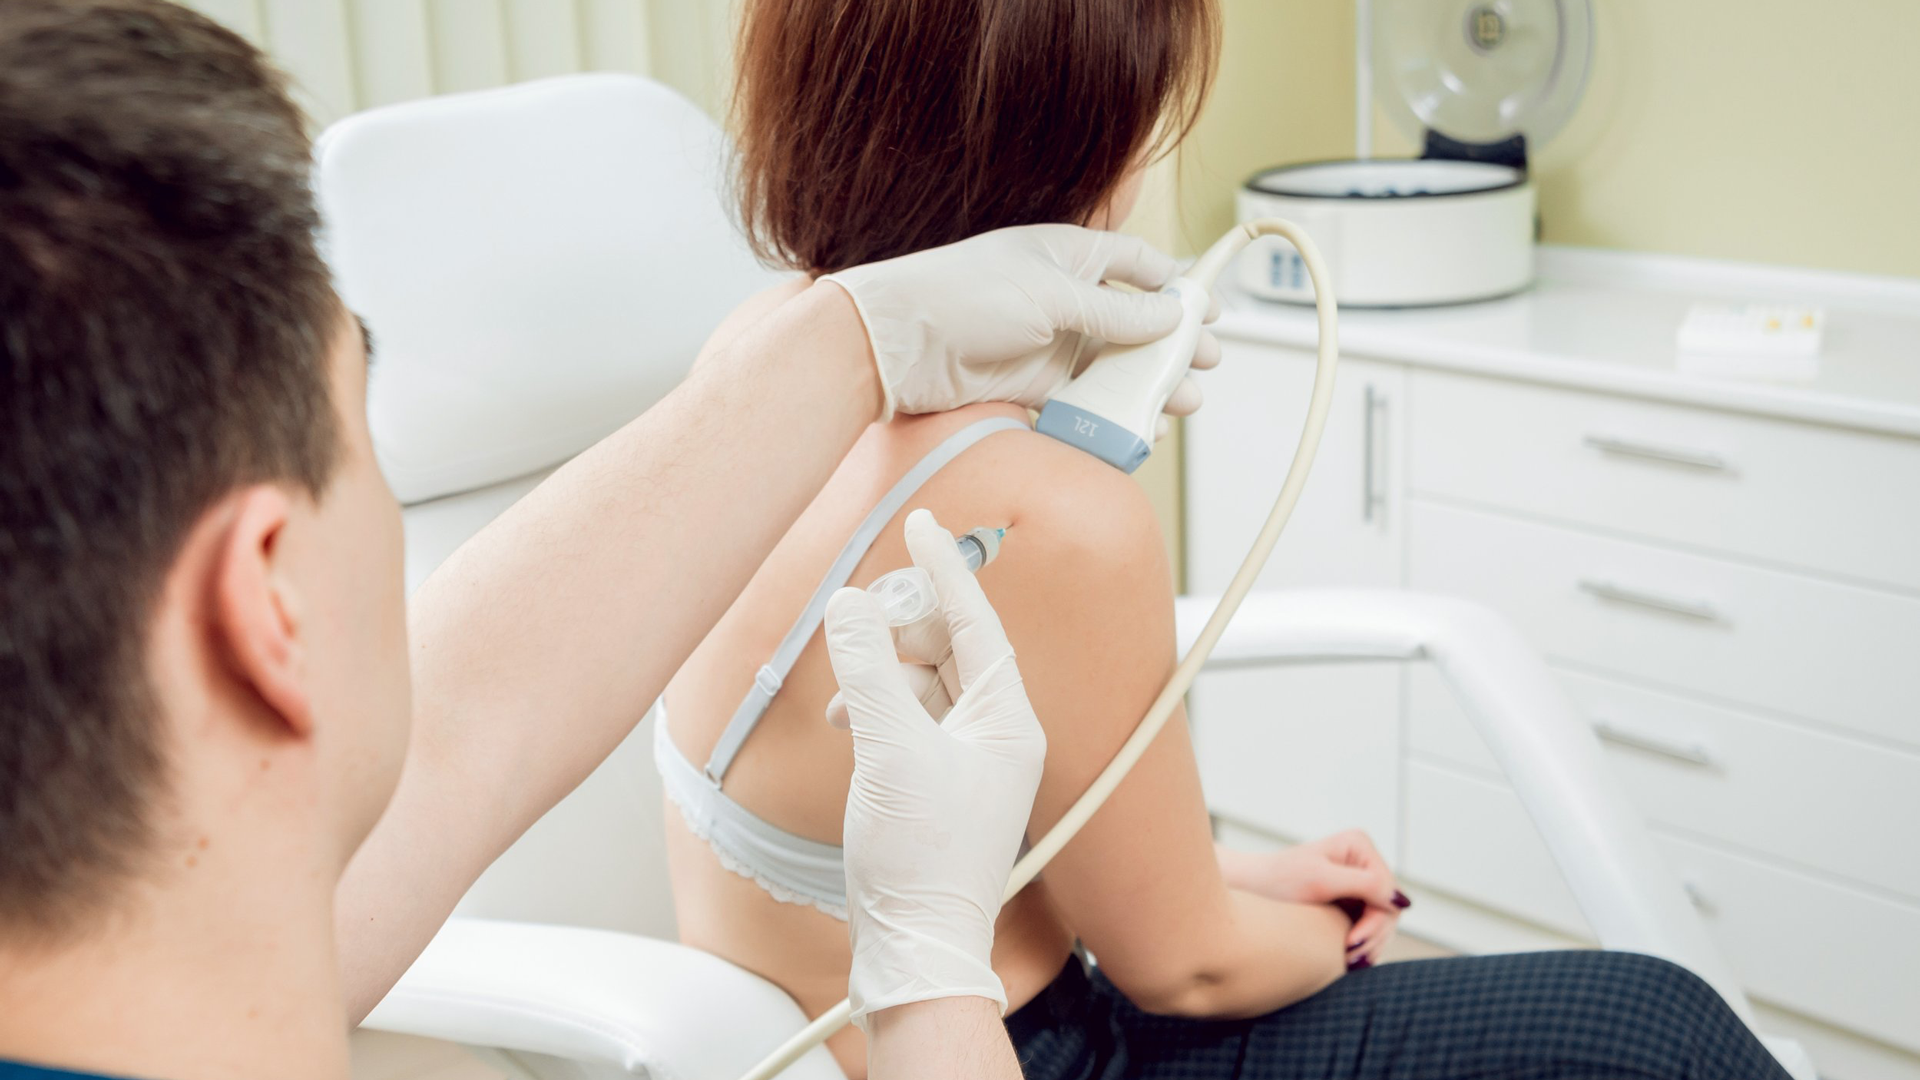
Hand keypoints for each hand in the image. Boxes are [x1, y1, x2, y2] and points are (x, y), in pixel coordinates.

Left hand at [821, 224, 1217, 418]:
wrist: (901, 344)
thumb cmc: (963, 296)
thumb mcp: (1052, 296)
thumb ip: (1115, 312)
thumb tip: (1169, 316)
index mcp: (1068, 255)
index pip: (1136, 264)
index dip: (1176, 285)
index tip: (1209, 310)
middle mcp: (1063, 296)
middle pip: (1133, 320)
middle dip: (1173, 343)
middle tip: (1205, 364)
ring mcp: (1050, 340)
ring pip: (1114, 363)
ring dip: (1148, 382)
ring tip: (1182, 401)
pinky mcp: (1034, 381)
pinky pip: (1085, 396)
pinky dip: (1112, 410)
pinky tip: (1138, 422)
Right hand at [823, 509, 1047, 1024]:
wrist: (915, 947)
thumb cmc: (921, 863)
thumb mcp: (889, 750)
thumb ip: (869, 670)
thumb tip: (853, 606)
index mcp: (1008, 721)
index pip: (978, 622)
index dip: (947, 569)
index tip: (923, 524)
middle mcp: (998, 736)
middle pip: (951, 649)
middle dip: (904, 630)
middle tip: (863, 613)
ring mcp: (968, 762)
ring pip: (924, 684)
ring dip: (882, 675)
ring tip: (848, 693)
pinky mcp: (936, 784)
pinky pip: (909, 719)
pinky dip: (877, 709)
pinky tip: (848, 722)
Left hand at [1217, 831, 1408, 970]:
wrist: (1247, 891)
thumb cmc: (1277, 882)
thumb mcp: (1320, 880)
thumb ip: (1364, 884)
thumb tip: (1402, 900)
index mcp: (1359, 846)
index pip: (1387, 891)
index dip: (1376, 920)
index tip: (1351, 942)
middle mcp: (1363, 862)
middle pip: (1389, 909)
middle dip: (1373, 935)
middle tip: (1350, 958)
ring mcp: (1359, 884)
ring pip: (1384, 923)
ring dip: (1370, 945)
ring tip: (1347, 962)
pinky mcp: (1352, 904)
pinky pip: (1370, 929)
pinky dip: (1363, 946)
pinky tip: (1347, 958)